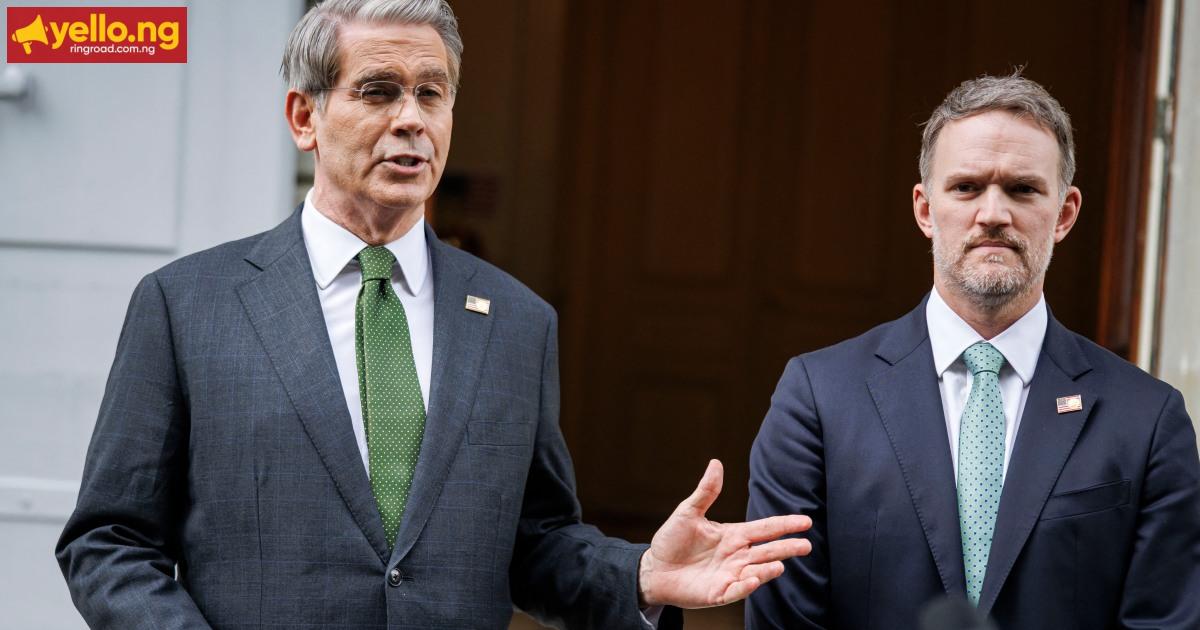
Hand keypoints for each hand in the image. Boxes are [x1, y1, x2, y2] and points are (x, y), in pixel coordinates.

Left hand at [638, 459, 811, 607]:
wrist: (655, 569)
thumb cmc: (672, 540)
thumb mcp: (688, 512)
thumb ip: (706, 491)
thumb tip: (716, 463)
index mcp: (734, 535)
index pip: (765, 529)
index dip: (785, 525)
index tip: (806, 521)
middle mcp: (737, 556)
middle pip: (768, 551)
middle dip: (787, 548)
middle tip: (806, 546)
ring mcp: (730, 575)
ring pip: (756, 571)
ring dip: (769, 569)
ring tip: (780, 565)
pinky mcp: (719, 593)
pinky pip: (736, 591)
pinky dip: (745, 587)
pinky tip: (754, 579)